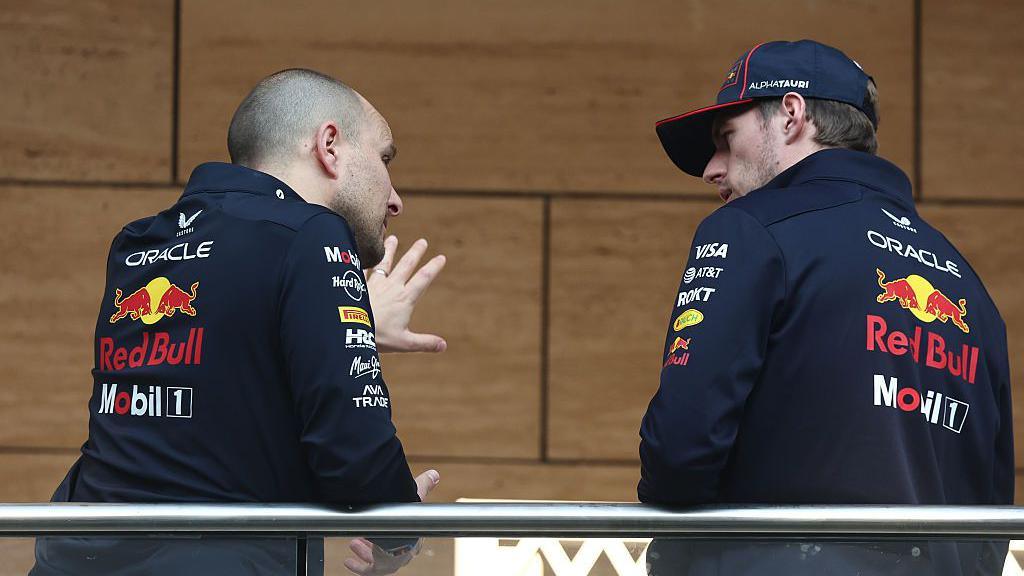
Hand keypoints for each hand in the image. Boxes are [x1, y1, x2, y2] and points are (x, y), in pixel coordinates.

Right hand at [343, 469, 439, 575]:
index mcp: (414, 536)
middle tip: (363, 536)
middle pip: (389, 548)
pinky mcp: (381, 568)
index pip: (406, 538)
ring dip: (365, 551)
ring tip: (354, 543)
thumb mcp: (416, 496)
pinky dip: (358, 566)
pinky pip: (368, 570)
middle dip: (375, 542)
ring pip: (377, 559)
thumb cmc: (408, 517)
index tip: (383, 527)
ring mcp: (393, 561)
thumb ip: (423, 486)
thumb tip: (433, 475)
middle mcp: (404, 552)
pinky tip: (349, 561)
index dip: (395, 531)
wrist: (399, 534)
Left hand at [366, 236, 446, 353]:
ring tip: (392, 238)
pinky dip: (363, 260)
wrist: (349, 330)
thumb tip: (444, 346)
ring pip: (384, 263)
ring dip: (389, 250)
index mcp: (405, 299)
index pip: (423, 279)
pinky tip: (361, 253)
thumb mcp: (404, 343)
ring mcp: (374, 285)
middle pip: (406, 265)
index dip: (433, 267)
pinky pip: (362, 269)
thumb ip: (425, 343)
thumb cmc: (377, 337)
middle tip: (423, 241)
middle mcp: (391, 287)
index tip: (441, 257)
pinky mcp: (358, 286)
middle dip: (416, 252)